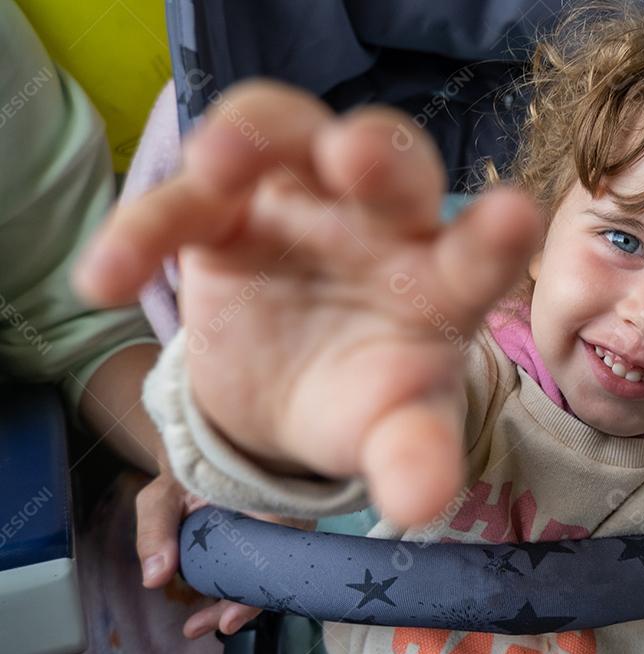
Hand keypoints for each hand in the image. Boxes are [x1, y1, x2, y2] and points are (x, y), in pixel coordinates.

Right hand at [75, 80, 541, 528]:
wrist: (291, 400)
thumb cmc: (367, 401)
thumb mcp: (392, 432)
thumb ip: (414, 457)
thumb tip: (421, 505)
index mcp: (441, 278)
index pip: (479, 251)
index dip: (495, 238)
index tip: (515, 222)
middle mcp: (379, 224)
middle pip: (388, 161)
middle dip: (374, 154)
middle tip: (354, 160)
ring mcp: (299, 206)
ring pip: (283, 134)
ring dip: (250, 139)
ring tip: (218, 167)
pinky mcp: (221, 217)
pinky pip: (179, 205)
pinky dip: (140, 233)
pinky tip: (103, 283)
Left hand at [135, 466, 313, 637]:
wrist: (204, 452)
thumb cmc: (186, 471)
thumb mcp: (162, 495)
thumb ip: (155, 531)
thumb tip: (154, 579)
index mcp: (265, 497)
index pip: (273, 550)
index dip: (257, 589)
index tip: (228, 619)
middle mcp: (287, 512)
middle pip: (279, 569)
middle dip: (247, 605)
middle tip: (211, 626)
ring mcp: (287, 525)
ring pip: (277, 571)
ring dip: (245, 600)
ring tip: (202, 623)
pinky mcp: (279, 535)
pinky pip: (271, 565)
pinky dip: (249, 587)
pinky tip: (220, 607)